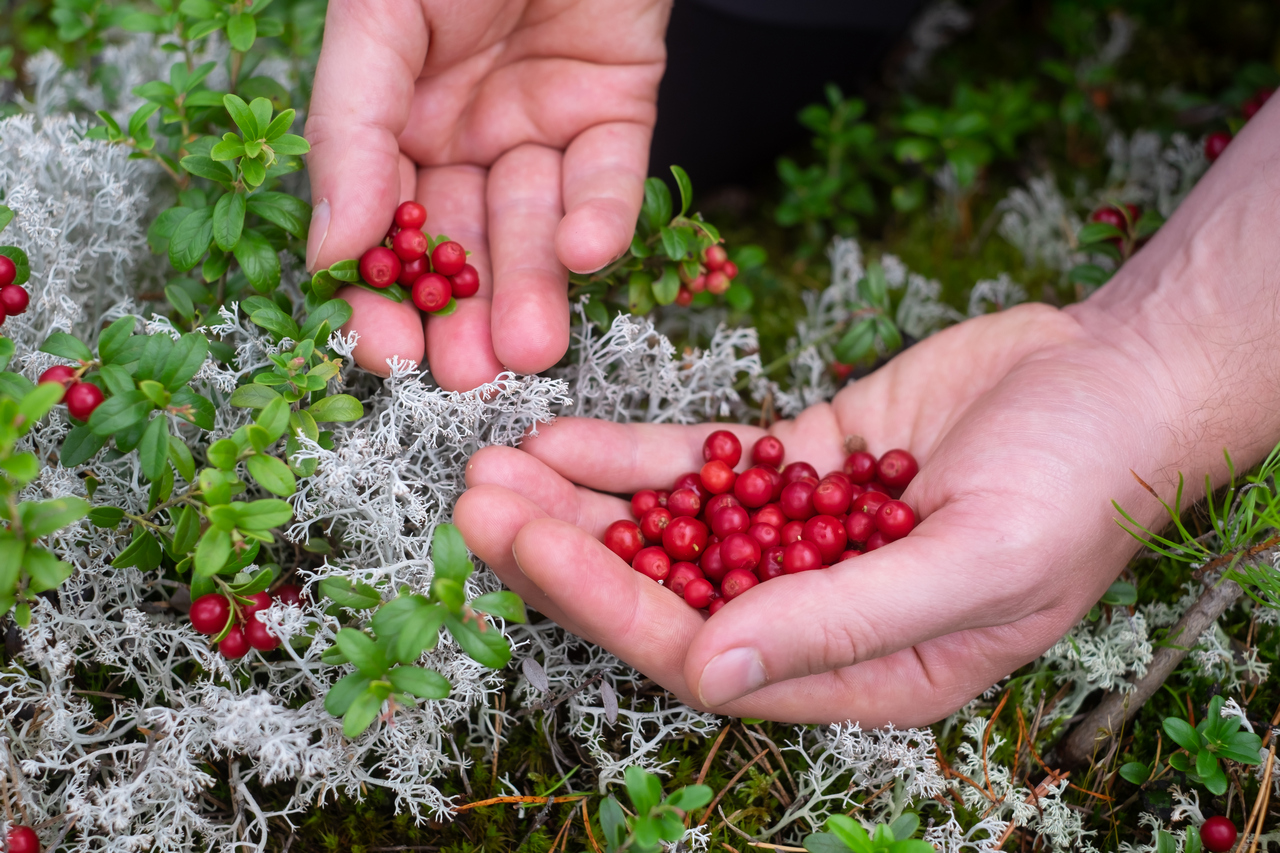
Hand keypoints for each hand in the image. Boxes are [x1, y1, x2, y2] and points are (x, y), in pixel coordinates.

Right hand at [305, 0, 668, 388]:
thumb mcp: (377, 19)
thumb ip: (350, 129)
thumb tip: (328, 253)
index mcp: (389, 112)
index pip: (378, 221)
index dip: (379, 291)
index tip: (383, 354)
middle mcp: (462, 128)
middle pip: (460, 240)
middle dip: (465, 311)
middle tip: (470, 375)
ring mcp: (539, 121)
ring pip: (534, 224)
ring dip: (533, 286)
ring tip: (533, 346)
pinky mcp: (615, 107)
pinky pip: (608, 175)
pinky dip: (600, 214)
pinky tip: (585, 253)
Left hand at [454, 303, 1189, 723]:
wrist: (1115, 381)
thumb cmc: (1076, 485)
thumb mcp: (976, 563)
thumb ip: (841, 623)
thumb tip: (711, 675)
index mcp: (858, 670)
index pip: (703, 651)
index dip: (608, 604)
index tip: (525, 547)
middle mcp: (814, 612)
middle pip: (665, 591)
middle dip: (567, 549)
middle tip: (475, 502)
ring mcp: (800, 536)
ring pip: (669, 528)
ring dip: (582, 500)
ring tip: (494, 464)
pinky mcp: (801, 466)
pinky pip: (703, 467)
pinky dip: (636, 456)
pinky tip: (566, 437)